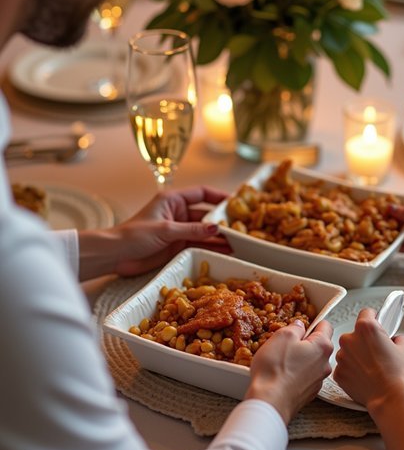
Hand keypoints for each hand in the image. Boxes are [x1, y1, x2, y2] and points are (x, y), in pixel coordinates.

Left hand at [78, 186, 230, 280]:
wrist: (114, 256)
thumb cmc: (134, 235)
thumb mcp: (165, 230)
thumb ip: (192, 229)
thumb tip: (216, 228)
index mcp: (173, 200)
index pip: (202, 193)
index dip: (219, 196)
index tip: (236, 201)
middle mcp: (178, 213)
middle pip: (206, 214)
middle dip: (222, 222)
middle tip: (242, 228)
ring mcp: (178, 230)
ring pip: (204, 231)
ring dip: (219, 237)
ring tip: (238, 244)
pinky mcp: (176, 245)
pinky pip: (198, 244)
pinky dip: (210, 247)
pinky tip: (225, 251)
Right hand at [245, 319, 333, 424]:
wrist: (270, 402)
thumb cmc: (275, 369)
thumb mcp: (282, 336)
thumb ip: (295, 327)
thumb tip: (299, 326)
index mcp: (322, 346)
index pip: (326, 325)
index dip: (312, 322)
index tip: (301, 326)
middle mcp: (325, 364)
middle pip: (318, 345)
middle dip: (304, 342)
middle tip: (286, 344)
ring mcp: (318, 380)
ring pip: (311, 362)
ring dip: (300, 358)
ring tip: (281, 361)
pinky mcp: (309, 393)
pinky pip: (305, 376)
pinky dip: (296, 373)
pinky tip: (282, 375)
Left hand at [333, 308, 403, 411]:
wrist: (390, 399)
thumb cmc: (398, 375)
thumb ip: (397, 338)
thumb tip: (394, 340)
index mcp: (366, 328)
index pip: (366, 313)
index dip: (373, 318)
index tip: (375, 322)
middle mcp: (349, 339)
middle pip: (355, 334)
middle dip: (364, 341)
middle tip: (377, 352)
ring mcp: (341, 357)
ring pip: (348, 351)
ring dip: (356, 356)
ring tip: (372, 367)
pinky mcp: (338, 373)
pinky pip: (344, 367)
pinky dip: (352, 371)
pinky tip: (364, 377)